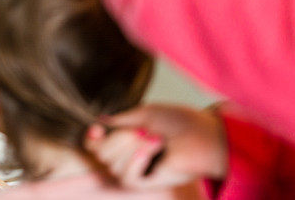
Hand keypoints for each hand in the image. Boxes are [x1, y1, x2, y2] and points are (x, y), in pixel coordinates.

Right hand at [84, 104, 227, 189]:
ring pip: (112, 164)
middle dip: (119, 138)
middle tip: (144, 130)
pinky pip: (127, 177)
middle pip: (101, 153)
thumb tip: (100, 121)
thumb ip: (121, 120)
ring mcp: (136, 169)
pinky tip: (154, 148)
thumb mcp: (145, 113)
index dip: (92, 139)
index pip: (96, 144)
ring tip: (155, 138)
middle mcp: (127, 155)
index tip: (97, 128)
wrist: (202, 134)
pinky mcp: (147, 182)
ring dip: (132, 147)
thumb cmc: (179, 121)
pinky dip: (137, 160)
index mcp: (126, 137)